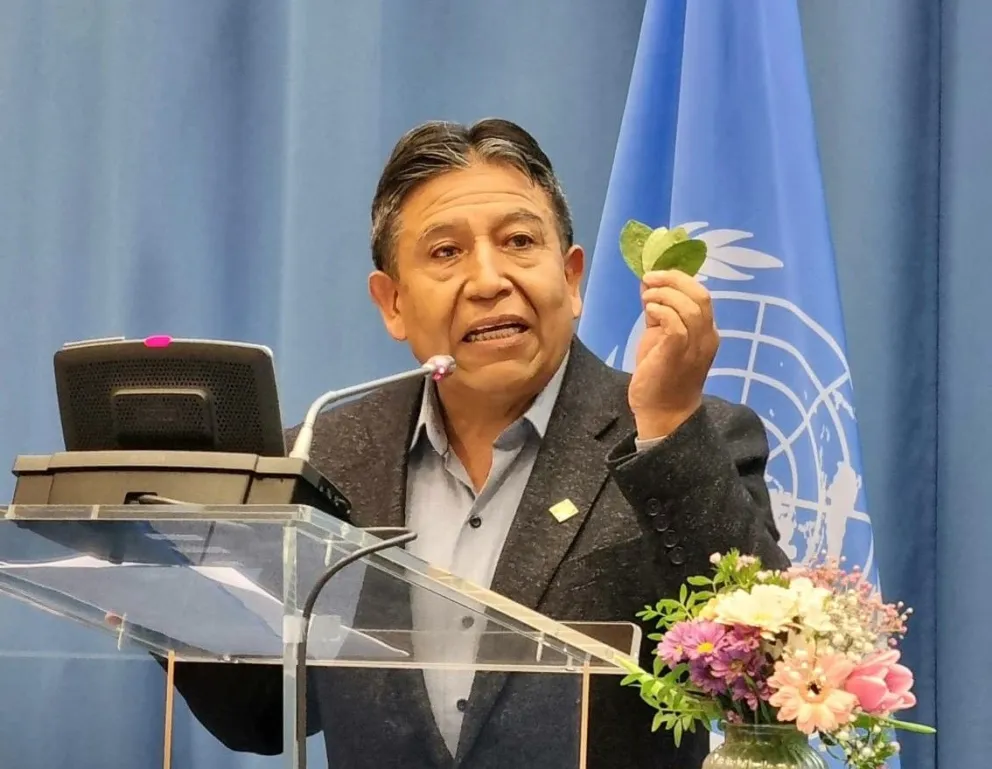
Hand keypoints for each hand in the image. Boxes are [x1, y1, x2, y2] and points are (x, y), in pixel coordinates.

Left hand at [628, 270, 718, 437]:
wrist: (664, 413)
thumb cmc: (662, 375)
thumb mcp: (661, 337)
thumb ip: (659, 312)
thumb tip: (648, 283)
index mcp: (706, 332)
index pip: (701, 295)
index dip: (679, 279)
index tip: (656, 274)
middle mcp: (706, 337)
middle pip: (700, 295)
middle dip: (674, 280)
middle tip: (650, 278)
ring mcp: (695, 347)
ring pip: (691, 307)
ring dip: (665, 295)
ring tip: (647, 298)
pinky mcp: (678, 355)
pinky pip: (676, 325)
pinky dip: (662, 312)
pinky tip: (649, 312)